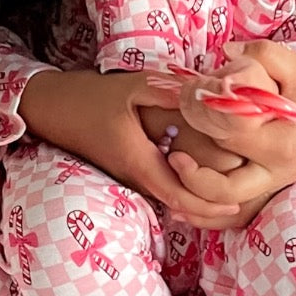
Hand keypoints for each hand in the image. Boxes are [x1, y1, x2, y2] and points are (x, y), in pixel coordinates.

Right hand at [19, 67, 243, 220]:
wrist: (53, 109)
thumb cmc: (90, 98)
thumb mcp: (131, 87)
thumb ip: (168, 91)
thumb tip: (203, 94)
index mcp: (139, 160)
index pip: (178, 194)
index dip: (207, 205)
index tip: (234, 206)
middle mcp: (136, 175)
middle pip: (178, 203)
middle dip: (209, 207)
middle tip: (241, 203)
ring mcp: (131, 175)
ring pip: (170, 197)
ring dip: (197, 199)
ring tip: (229, 193)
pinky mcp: (128, 169)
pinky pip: (160, 186)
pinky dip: (183, 188)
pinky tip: (200, 178)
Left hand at [165, 43, 295, 230]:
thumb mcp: (295, 62)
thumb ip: (257, 56)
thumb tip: (221, 55)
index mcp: (281, 141)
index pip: (225, 132)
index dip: (199, 112)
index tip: (186, 94)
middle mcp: (279, 168)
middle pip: (220, 179)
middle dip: (190, 164)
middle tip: (170, 141)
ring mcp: (281, 177)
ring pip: (230, 200)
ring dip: (198, 193)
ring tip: (174, 171)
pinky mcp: (281, 177)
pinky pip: (243, 199)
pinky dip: (215, 200)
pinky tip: (189, 189)